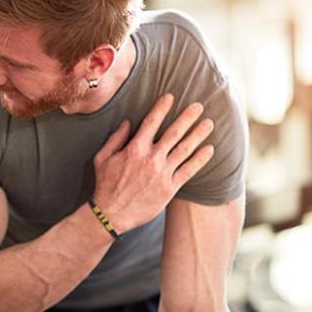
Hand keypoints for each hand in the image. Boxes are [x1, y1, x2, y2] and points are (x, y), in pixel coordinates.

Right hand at [91, 93, 214, 232]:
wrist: (111, 214)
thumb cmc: (105, 185)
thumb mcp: (102, 159)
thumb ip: (115, 138)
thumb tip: (127, 122)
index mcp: (134, 149)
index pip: (151, 122)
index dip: (162, 107)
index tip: (171, 97)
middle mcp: (151, 159)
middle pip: (174, 133)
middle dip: (187, 117)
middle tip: (199, 105)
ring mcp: (162, 173)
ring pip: (185, 149)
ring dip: (198, 134)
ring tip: (209, 123)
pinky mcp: (169, 188)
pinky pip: (188, 171)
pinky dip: (200, 159)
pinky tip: (209, 150)